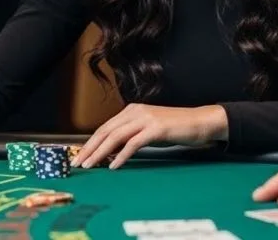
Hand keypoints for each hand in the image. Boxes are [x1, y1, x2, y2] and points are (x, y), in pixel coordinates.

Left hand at [71, 104, 227, 169]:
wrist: (199, 122)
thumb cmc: (174, 128)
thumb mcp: (148, 131)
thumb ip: (130, 137)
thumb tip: (110, 153)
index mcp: (132, 111)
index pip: (105, 127)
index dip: (90, 142)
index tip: (80, 157)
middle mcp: (135, 111)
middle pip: (105, 131)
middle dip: (89, 148)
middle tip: (78, 163)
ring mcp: (145, 119)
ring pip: (115, 136)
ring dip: (100, 152)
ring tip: (90, 165)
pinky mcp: (156, 128)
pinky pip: (133, 143)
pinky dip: (122, 156)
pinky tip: (114, 166)